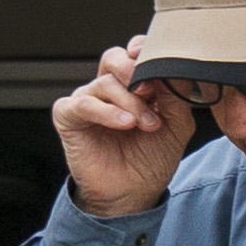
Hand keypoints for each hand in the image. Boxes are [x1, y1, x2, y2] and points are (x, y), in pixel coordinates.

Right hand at [53, 43, 195, 216]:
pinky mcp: (68, 117)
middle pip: (114, 59)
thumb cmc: (151, 159)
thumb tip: (176, 72)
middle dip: (135, 72)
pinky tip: (125, 124)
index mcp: (132, 84)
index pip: (133, 53)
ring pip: (104, 83)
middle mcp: (108, 89)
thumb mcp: (176, 126)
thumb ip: (177, 97)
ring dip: (130, 102)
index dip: (144, 51)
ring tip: (147, 124)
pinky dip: (106, 112)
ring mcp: (87, 100)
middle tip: (152, 93)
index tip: (160, 60)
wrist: (133, 194)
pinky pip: (83, 104)